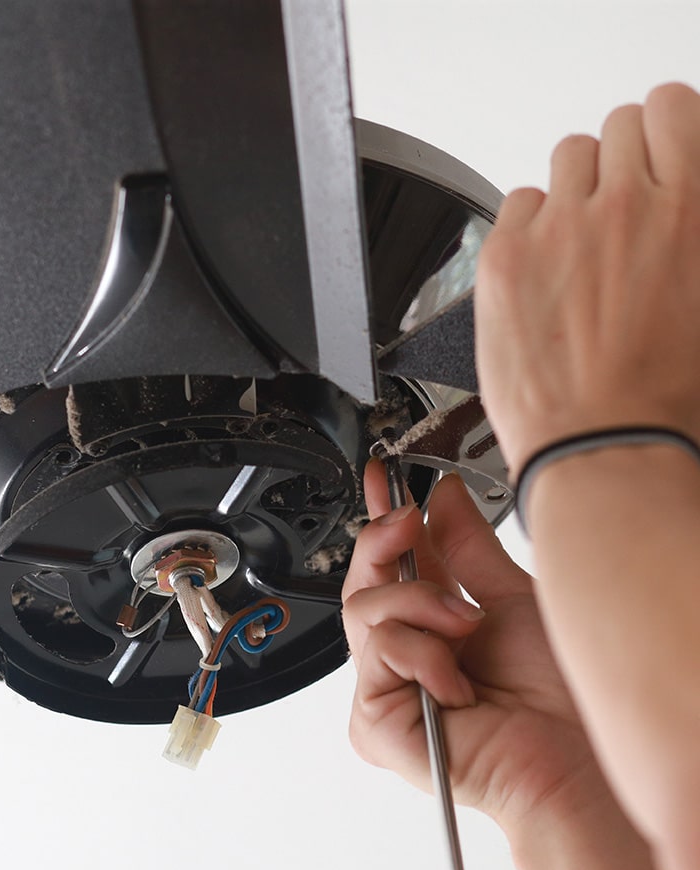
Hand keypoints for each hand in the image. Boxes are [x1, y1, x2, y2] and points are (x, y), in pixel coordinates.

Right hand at [342, 462, 602, 837]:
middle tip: (407, 524)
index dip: (379, 516)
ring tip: (465, 628)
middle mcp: (402, 654)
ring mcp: (385, 688)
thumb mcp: (511, 599)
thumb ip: (466, 546)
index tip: (381, 474)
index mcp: (431, 623)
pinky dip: (424, 657)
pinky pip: (378, 655)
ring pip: (364, 610)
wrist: (575, 759)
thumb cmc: (559, 697)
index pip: (388, 563)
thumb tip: (440, 494)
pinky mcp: (374, 724)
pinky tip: (458, 686)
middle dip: (386, 543)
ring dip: (423, 608)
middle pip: (360, 580)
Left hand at [475, 82, 699, 472]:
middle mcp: (625, 207)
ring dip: (575, 187)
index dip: (664, 128)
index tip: (658, 150)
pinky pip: (518, 202)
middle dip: (621, 161)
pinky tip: (542, 268)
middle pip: (617, 127)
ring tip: (578, 239)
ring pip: (567, 157)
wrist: (601, 444)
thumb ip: (691, 230)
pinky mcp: (507, 256)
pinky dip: (530, 225)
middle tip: (618, 207)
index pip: (671, 108)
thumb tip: (680, 205)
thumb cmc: (662, 394)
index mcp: (690, 210)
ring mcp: (560, 229)